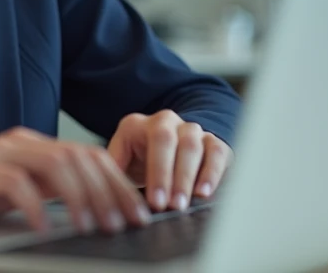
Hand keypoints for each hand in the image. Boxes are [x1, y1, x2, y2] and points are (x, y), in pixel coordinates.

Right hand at [0, 127, 149, 233]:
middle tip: (127, 223)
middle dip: (110, 191)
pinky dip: (35, 206)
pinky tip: (44, 228)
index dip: (118, 183)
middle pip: (79, 157)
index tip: (138, 213)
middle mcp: (19, 143)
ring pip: (55, 165)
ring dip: (81, 198)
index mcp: (32, 146)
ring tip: (94, 227)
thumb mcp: (12, 195)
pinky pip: (15, 183)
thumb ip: (46, 193)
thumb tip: (92, 211)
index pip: (88, 156)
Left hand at [107, 111, 232, 212]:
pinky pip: (217, 153)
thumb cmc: (137, 160)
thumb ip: (114, 169)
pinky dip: (213, 173)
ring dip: (189, 178)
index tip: (155, 201)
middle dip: (172, 177)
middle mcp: (166, 121)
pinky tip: (205, 193)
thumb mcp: (120, 161)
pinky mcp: (212, 143)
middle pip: (172, 142)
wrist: (160, 150)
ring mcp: (191, 130)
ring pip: (194, 147)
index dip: (157, 171)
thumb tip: (110, 188)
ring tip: (185, 203)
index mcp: (139, 123)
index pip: (154, 141)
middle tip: (172, 206)